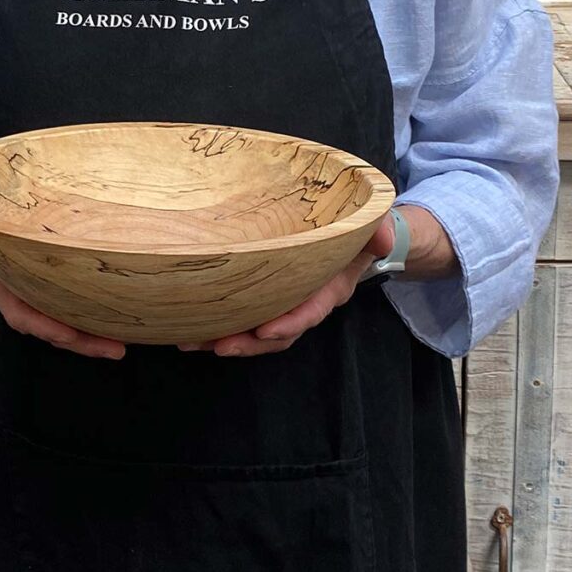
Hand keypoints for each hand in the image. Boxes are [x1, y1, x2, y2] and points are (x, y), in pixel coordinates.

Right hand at [0, 227, 126, 360]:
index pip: (20, 311)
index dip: (43, 324)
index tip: (68, 334)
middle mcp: (16, 297)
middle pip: (48, 327)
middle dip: (80, 341)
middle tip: (114, 349)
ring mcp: (33, 296)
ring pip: (62, 325)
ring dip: (91, 338)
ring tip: (120, 346)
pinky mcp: (48, 291)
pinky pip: (69, 310)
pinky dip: (91, 320)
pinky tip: (120, 324)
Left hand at [176, 205, 456, 357]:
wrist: (348, 239)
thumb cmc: (355, 230)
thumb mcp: (370, 226)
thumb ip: (378, 230)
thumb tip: (383, 239)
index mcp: (329, 289)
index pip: (310, 311)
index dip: (289, 323)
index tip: (265, 330)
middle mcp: (303, 303)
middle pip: (276, 334)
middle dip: (248, 343)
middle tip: (217, 345)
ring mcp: (281, 304)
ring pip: (254, 332)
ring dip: (223, 339)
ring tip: (191, 341)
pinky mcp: (262, 299)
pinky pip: (241, 318)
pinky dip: (216, 325)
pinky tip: (188, 326)